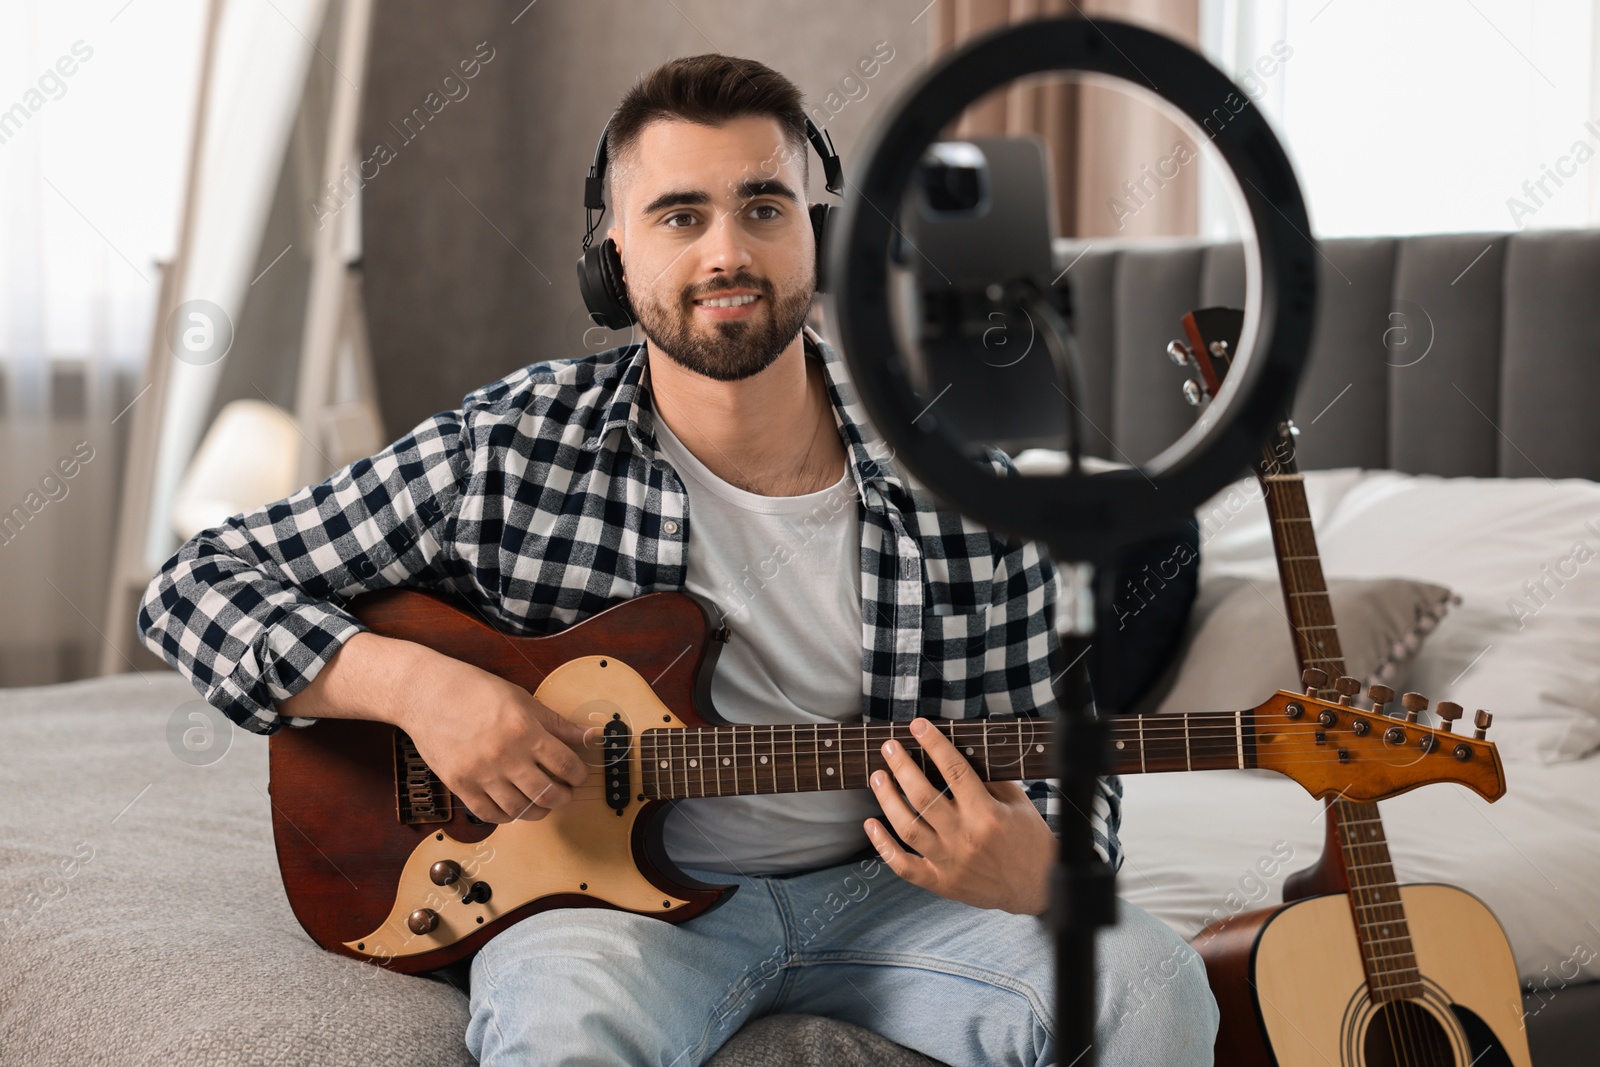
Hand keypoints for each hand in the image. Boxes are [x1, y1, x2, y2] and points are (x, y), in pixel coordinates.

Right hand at [395, 646, 598, 823]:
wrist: (426, 693)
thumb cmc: (475, 691)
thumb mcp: (522, 699)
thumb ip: (557, 723)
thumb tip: (591, 735)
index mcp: (525, 730)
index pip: (565, 765)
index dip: (578, 775)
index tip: (578, 775)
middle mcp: (505, 756)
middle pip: (547, 794)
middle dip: (563, 797)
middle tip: (564, 792)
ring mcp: (480, 773)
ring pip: (520, 810)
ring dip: (538, 810)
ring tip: (541, 801)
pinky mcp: (459, 784)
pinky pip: (489, 814)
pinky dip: (506, 815)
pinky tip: (513, 805)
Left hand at [864, 716, 1055, 914]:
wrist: (1038, 887)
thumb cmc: (1029, 840)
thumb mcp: (1018, 803)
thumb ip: (991, 779)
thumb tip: (960, 752)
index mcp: (987, 814)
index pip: (955, 771)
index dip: (934, 744)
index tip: (918, 726)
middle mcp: (965, 837)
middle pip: (923, 797)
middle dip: (902, 767)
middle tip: (889, 747)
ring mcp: (950, 862)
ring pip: (908, 828)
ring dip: (887, 799)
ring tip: (877, 776)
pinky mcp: (941, 883)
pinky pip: (904, 866)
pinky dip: (883, 846)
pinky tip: (870, 824)